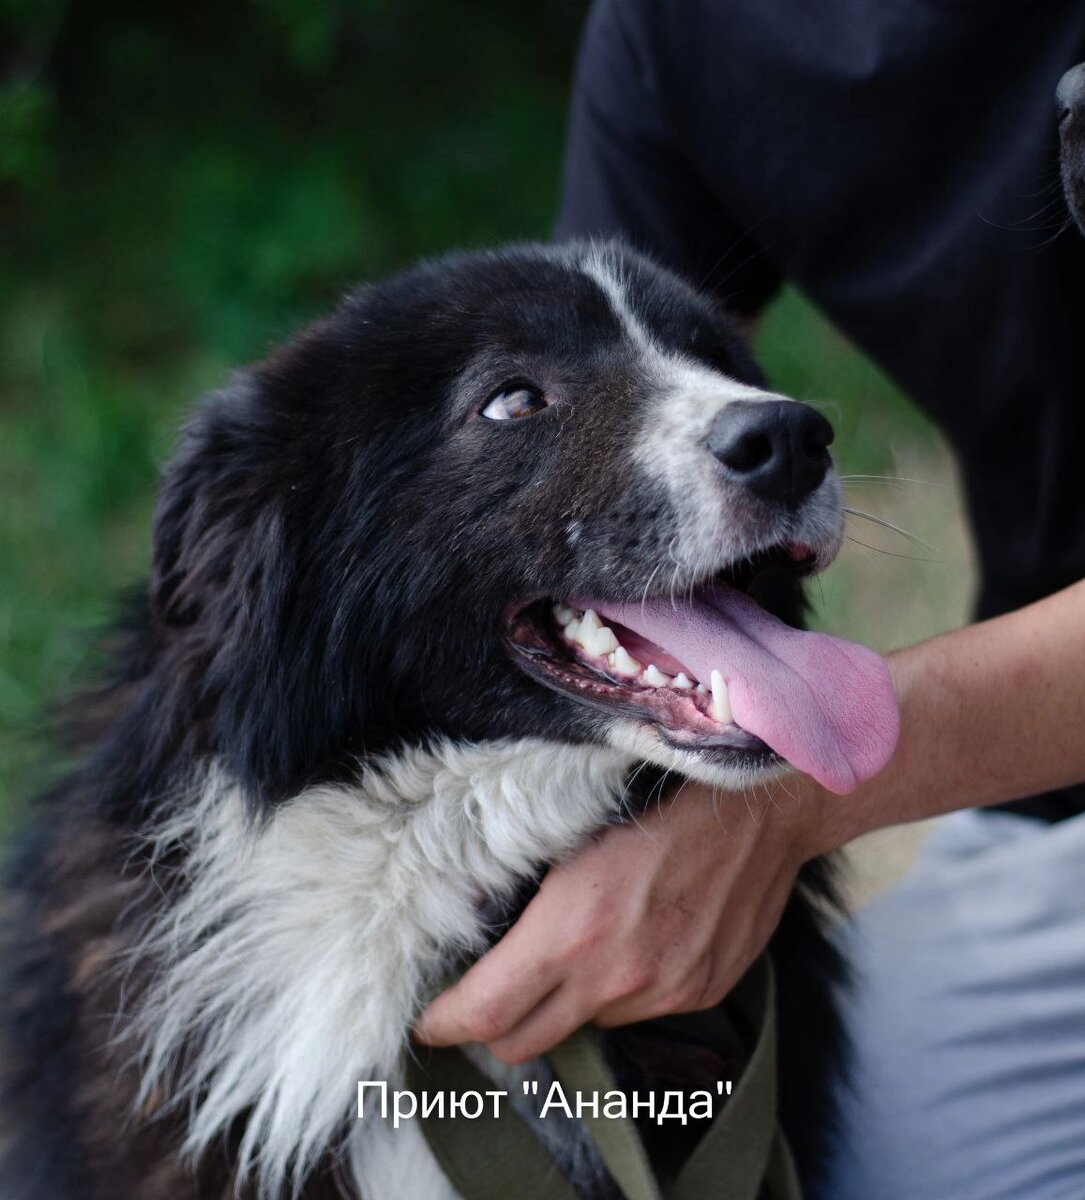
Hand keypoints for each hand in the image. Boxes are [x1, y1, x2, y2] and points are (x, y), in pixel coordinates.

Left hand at [414, 776, 823, 1062]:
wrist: (761, 807)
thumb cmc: (660, 799)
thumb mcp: (572, 831)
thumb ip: (529, 892)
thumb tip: (482, 921)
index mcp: (572, 929)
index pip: (485, 1013)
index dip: (444, 1024)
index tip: (428, 1020)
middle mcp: (615, 975)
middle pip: (524, 1044)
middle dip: (492, 1029)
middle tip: (481, 1000)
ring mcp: (662, 992)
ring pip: (585, 1024)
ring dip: (567, 1000)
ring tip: (579, 944)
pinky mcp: (699, 993)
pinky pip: (637, 1009)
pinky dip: (620, 987)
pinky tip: (634, 938)